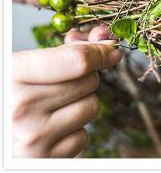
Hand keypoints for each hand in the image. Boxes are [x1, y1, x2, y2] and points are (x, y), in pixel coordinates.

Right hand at [12, 42, 120, 157]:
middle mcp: (21, 107)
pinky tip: (52, 129)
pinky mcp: (43, 160)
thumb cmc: (9, 95)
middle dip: (86, 77)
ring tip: (55, 107)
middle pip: (89, 82)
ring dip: (82, 104)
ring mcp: (32, 137)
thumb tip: (105, 40)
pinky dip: (74, 131)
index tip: (110, 51)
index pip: (77, 61)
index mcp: (14, 75)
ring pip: (91, 107)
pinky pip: (82, 137)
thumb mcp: (25, 65)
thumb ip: (65, 50)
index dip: (100, 52)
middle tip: (65, 83)